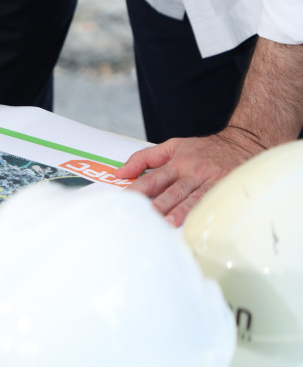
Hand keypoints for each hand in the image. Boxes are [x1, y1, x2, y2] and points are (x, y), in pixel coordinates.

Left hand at [115, 128, 263, 225]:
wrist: (245, 141)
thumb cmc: (205, 149)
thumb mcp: (173, 145)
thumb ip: (144, 158)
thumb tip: (120, 173)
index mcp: (178, 163)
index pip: (154, 178)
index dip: (139, 188)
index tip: (126, 199)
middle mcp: (194, 173)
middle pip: (173, 191)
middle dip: (159, 204)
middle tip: (145, 216)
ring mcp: (212, 182)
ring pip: (194, 199)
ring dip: (182, 212)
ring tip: (170, 223)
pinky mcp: (228, 190)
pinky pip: (216, 203)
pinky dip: (206, 214)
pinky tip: (199, 225)